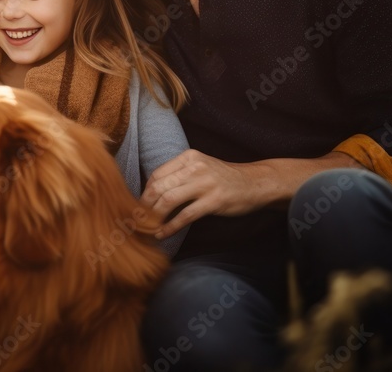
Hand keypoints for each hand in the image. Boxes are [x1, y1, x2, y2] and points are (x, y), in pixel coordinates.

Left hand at [140, 150, 272, 238]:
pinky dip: (170, 227)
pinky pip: (185, 216)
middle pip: (159, 187)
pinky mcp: (213, 201)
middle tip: (136, 220)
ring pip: (168, 200)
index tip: (140, 206)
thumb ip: (179, 174)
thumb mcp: (201, 167)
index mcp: (189, 157)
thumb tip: (152, 192)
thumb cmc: (223, 178)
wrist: (255, 183)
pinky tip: (162, 234)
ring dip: (154, 217)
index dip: (145, 192)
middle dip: (144, 206)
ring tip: (147, 228)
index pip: (157, 174)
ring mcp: (205, 184)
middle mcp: (195, 167)